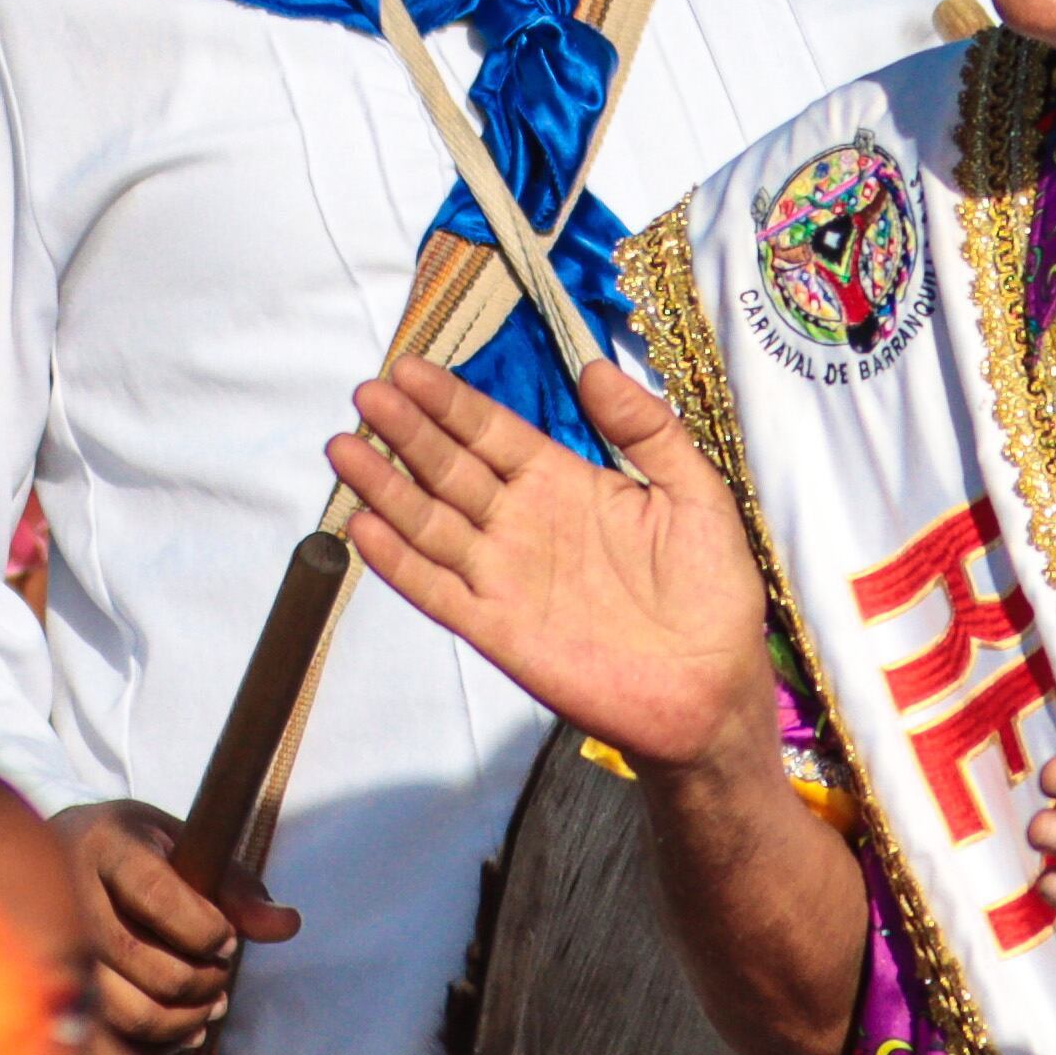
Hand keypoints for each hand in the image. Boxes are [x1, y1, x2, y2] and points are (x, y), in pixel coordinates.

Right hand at [57, 799, 299, 1053]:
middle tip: (220, 974)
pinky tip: (183, 1028)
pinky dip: (157, 1043)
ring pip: (121, 1007)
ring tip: (210, 1004)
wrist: (57, 857)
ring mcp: (49, 945)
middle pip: (139, 958)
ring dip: (182, 1017)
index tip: (226, 941)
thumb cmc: (138, 853)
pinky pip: (106, 1037)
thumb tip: (287, 926)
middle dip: (200, 979)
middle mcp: (65, 892)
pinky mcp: (49, 988)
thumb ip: (238, 887)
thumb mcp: (187, 847)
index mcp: (105, 844)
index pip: (159, 896)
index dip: (205, 929)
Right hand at [326, 357, 775, 773]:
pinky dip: (399, 563)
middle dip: (407, 431)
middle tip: (366, 393)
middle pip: (451, 468)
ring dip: (386, 487)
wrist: (711, 686)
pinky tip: (365, 528)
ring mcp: (505, 576)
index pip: (493, 433)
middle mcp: (524, 523)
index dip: (450, 402)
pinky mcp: (497, 628)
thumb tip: (594, 368)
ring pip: (430, 522)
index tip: (408, 368)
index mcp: (565, 483)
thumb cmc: (711, 590)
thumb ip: (647, 429)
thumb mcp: (695, 492)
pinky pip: (438, 590)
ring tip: (344, 447)